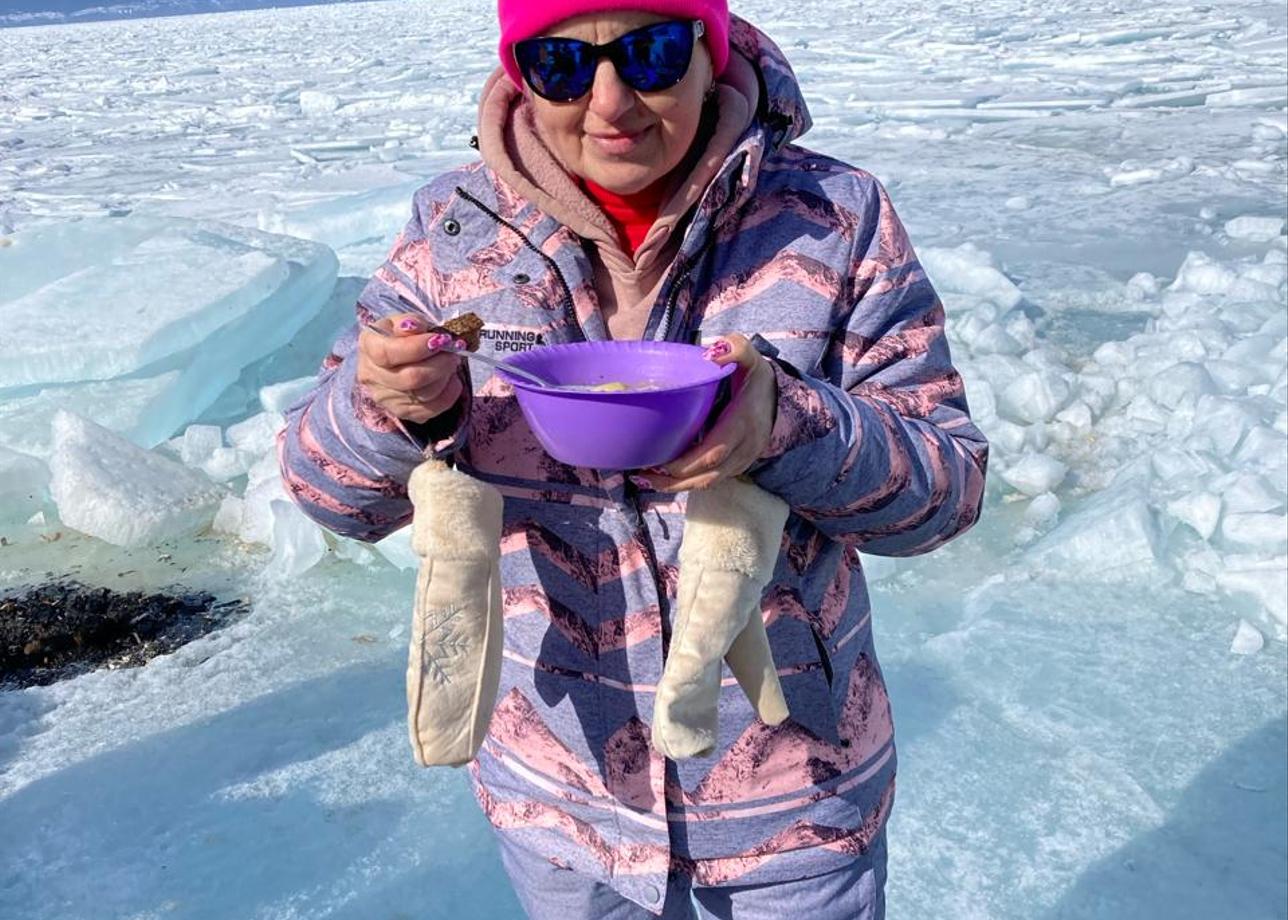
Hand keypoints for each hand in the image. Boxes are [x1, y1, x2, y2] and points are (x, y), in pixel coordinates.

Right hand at [356, 313, 464, 423]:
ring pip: (424, 394)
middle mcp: (371, 375)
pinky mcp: (402, 412)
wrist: (395, 357)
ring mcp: (385, 398)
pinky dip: (449, 394)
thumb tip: (416, 327)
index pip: (387, 353)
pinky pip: (431, 409)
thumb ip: (410, 322)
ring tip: (451, 363)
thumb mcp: (402, 321)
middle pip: (410, 378)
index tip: (439, 339)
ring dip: (446, 377)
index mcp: (368, 346)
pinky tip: (452, 380)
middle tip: (453, 351)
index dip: (417, 347)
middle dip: (440, 363)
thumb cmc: (400, 335)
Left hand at [640, 334, 776, 491]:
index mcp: (743, 423)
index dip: (686, 462)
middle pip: (708, 476)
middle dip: (673, 480)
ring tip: (646, 479)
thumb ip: (736, 348)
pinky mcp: (737, 467)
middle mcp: (744, 448)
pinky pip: (711, 481)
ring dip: (676, 486)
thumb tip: (712, 353)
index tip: (658, 462)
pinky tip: (664, 478)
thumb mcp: (751, 358)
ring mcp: (742, 461)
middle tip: (641, 473)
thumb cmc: (758, 379)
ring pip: (708, 484)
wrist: (782, 401)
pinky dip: (687, 483)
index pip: (714, 451)